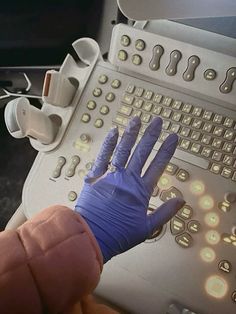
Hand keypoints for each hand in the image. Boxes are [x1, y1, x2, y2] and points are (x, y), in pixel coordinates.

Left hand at [75, 117, 184, 262]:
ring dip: (131, 134)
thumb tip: (181, 201)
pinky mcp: (95, 177)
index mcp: (140, 191)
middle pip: (142, 153)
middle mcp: (127, 180)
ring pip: (123, 150)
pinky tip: (114, 132)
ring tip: (137, 119)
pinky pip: (103, 157)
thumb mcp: (147, 227)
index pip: (158, 165)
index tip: (173, 138)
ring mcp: (111, 176)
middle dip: (151, 136)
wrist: (91, 238)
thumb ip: (165, 212)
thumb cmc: (118, 234)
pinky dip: (108, 144)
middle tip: (158, 122)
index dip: (166, 150)